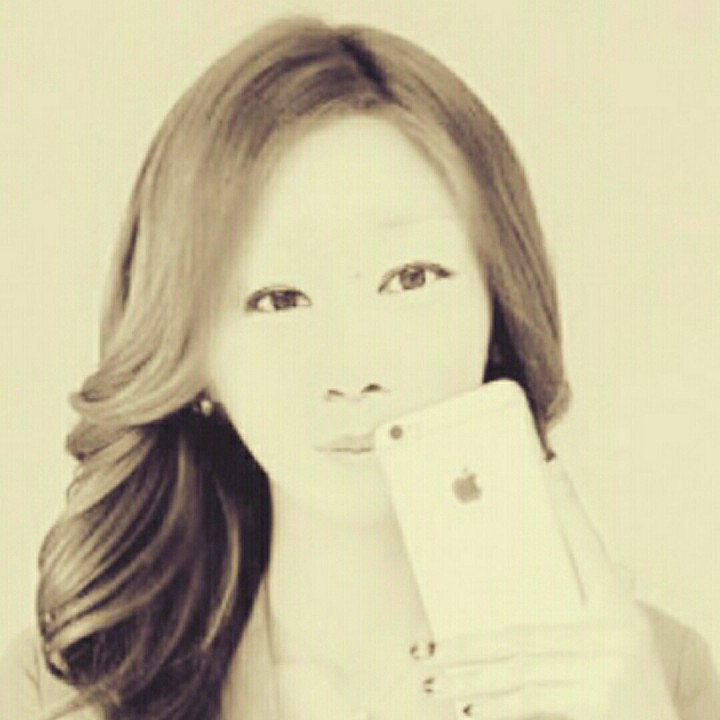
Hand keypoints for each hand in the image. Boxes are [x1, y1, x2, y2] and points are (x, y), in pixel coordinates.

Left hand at [411, 461, 678, 719]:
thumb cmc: (634, 687)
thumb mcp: (617, 641)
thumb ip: (579, 615)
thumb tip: (512, 597)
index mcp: (619, 610)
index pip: (588, 546)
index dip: (568, 508)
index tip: (548, 468)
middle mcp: (617, 633)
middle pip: (522, 632)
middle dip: (466, 645)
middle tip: (422, 648)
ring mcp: (608, 669)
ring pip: (517, 669)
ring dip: (468, 677)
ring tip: (431, 676)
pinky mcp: (600, 703)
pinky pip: (531, 701)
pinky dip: (494, 706)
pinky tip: (464, 706)